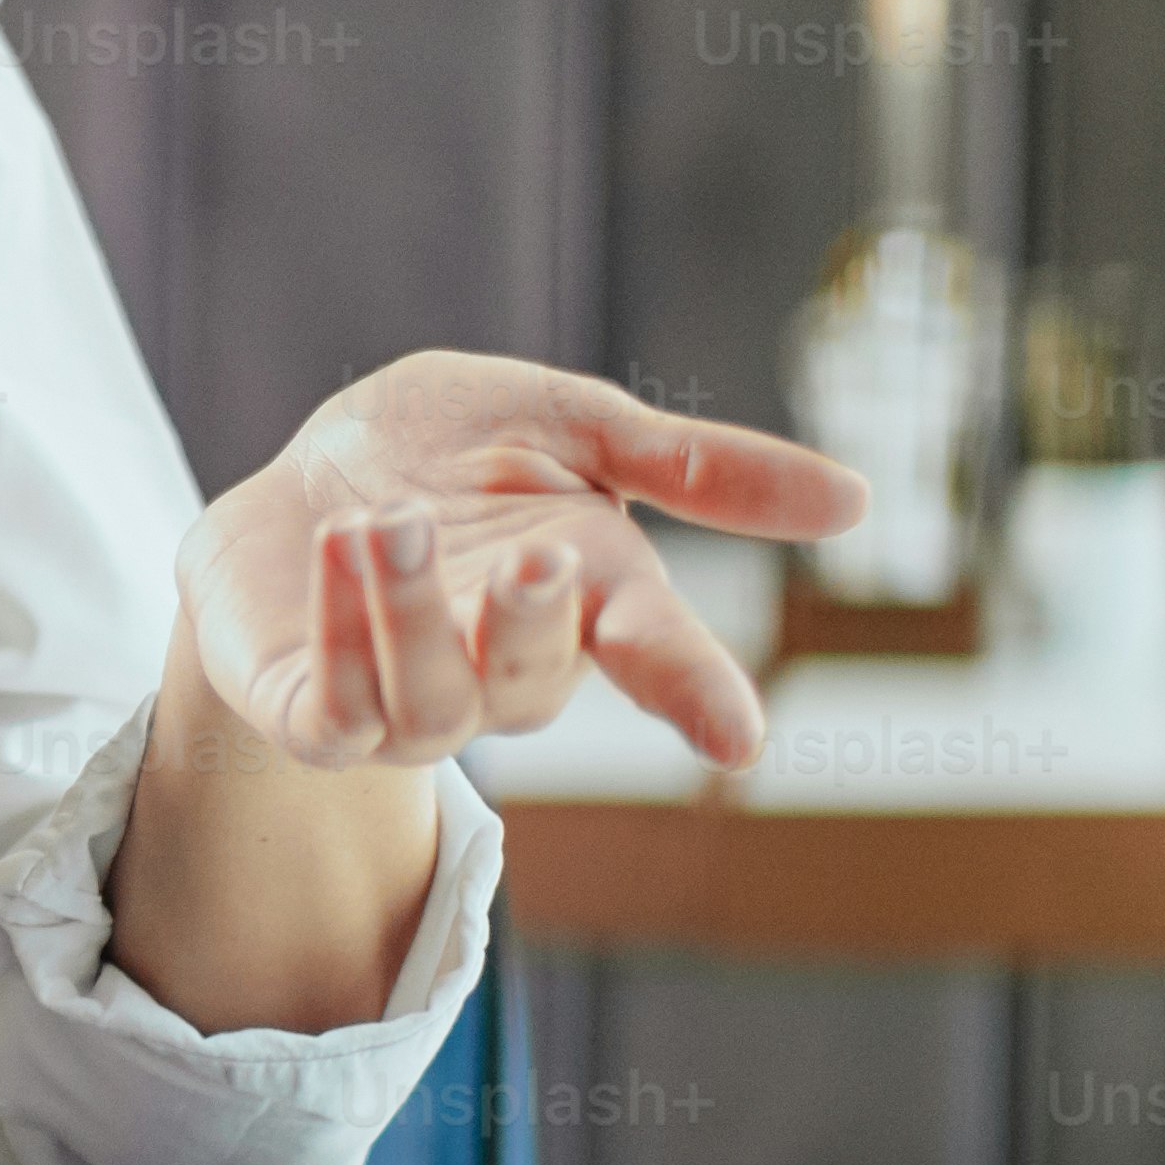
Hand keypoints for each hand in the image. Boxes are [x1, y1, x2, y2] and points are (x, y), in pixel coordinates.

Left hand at [183, 353, 866, 777]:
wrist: (306, 465)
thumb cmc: (449, 447)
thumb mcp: (571, 424)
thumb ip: (693, 464)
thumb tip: (858, 501)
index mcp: (590, 596)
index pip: (662, 658)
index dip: (700, 695)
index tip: (741, 739)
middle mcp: (506, 667)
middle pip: (536, 682)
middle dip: (534, 624)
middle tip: (535, 554)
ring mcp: (409, 703)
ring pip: (431, 703)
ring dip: (409, 615)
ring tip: (385, 520)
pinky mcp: (311, 711)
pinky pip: (332, 710)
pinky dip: (338, 638)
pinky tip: (334, 550)